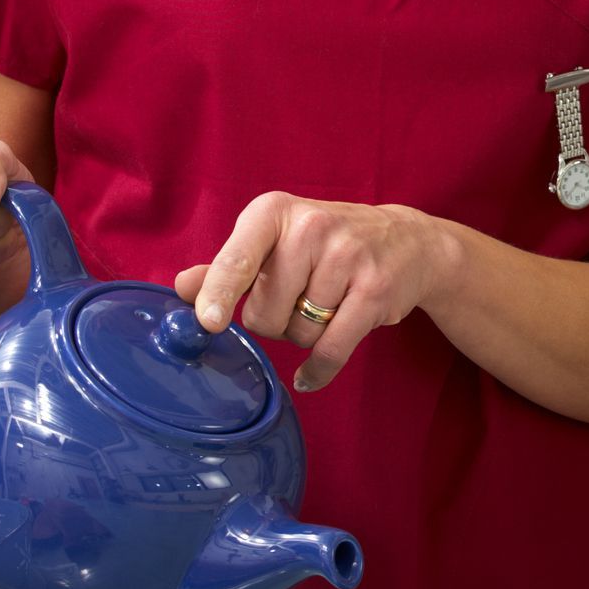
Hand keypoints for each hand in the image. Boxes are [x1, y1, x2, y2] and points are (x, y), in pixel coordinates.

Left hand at [175, 194, 452, 390]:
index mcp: (274, 213)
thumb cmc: (327, 243)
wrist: (407, 240)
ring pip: (298, 333)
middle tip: (299, 298)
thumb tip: (181, 288)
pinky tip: (310, 375)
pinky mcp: (375, 290)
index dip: (221, 292)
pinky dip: (318, 369)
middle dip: (276, 320)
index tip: (210, 321)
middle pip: (264, 312)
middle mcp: (310, 228)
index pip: (238, 258)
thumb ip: (229, 266)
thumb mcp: (276, 241)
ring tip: (326, 306)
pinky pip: (332, 349)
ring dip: (305, 334)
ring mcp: (347, 257)